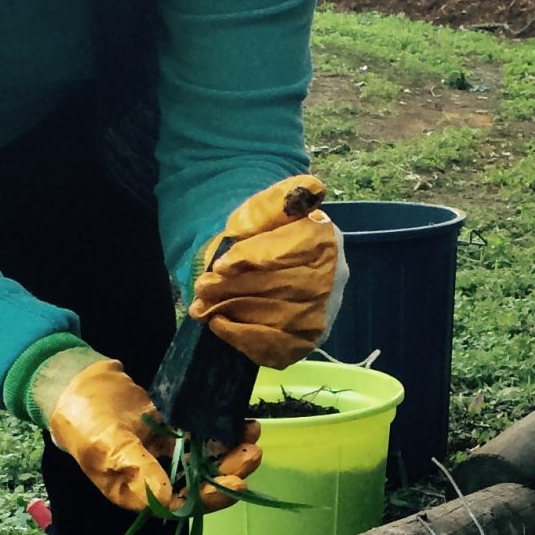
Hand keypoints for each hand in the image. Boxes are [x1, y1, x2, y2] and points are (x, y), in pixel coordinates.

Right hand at [43, 354, 260, 513]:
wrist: (73, 383)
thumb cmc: (83, 420)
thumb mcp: (108, 445)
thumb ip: (138, 469)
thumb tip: (169, 498)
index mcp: (135, 491)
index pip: (180, 504)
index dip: (210, 497)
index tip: (236, 483)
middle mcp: (152, 477)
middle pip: (198, 482)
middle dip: (228, 470)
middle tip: (253, 452)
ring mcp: (161, 453)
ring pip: (202, 458)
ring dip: (227, 449)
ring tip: (251, 432)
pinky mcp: (166, 431)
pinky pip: (196, 435)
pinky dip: (215, 429)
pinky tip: (235, 419)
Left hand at [190, 173, 340, 366]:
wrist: (274, 267)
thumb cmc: (264, 235)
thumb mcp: (266, 211)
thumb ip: (278, 200)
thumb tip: (310, 188)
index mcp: (324, 238)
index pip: (292, 249)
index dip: (255, 258)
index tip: (222, 265)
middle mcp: (333, 277)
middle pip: (283, 285)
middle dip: (236, 288)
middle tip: (202, 289)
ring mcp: (323, 312)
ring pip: (279, 317)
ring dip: (236, 312)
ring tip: (204, 307)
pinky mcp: (309, 340)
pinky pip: (280, 347)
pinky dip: (247, 339)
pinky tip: (221, 326)